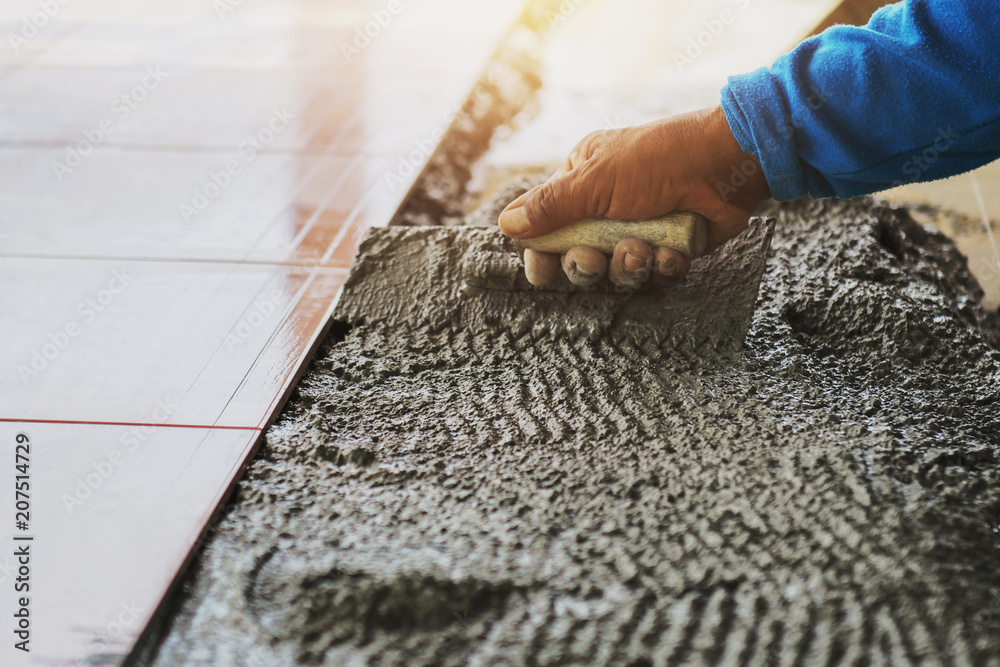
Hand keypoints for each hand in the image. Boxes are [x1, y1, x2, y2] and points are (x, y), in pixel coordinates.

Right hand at [496, 105, 769, 287]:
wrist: (725, 165)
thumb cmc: (657, 160)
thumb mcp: (594, 180)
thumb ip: (550, 206)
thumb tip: (505, 225)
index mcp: (581, 182)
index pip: (547, 227)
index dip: (542, 255)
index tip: (542, 274)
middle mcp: (607, 208)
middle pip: (578, 257)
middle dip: (587, 265)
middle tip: (594, 259)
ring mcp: (640, 228)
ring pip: (617, 272)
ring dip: (628, 266)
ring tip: (643, 250)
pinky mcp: (670, 246)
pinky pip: (655, 274)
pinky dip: (663, 266)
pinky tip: (672, 251)